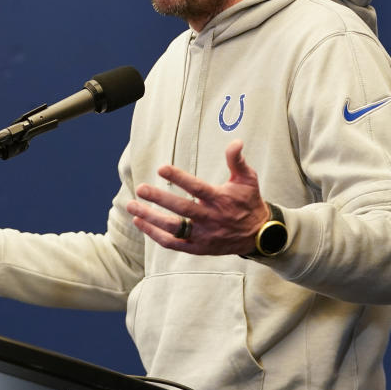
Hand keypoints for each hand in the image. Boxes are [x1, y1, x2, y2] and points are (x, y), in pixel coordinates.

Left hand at [126, 140, 269, 255]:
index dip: (179, 178)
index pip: (197, 188)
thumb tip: (236, 141)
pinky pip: (173, 243)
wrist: (258, 235)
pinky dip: (155, 235)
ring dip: (151, 218)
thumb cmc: (249, 201)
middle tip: (141, 189)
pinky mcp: (198, 247)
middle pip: (182, 209)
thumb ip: (237, 160)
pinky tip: (140, 222)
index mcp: (221, 199)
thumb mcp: (248, 178)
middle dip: (159, 199)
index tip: (161, 169)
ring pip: (174, 228)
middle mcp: (211, 218)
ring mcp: (203, 235)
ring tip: (132, 206)